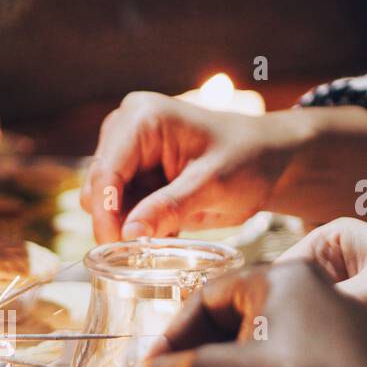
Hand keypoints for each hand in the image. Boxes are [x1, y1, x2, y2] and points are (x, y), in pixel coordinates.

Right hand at [82, 94, 300, 242]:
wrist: (268, 161)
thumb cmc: (249, 159)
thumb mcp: (213, 185)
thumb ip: (169, 208)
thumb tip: (129, 234)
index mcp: (143, 118)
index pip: (106, 170)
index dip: (105, 211)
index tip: (116, 246)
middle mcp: (126, 129)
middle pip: (97, 185)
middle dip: (115, 219)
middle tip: (143, 248)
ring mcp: (127, 152)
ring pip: (102, 201)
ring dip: (126, 224)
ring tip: (165, 232)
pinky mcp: (133, 174)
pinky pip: (118, 208)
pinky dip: (137, 224)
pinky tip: (165, 228)